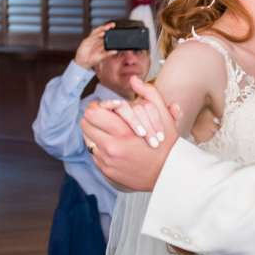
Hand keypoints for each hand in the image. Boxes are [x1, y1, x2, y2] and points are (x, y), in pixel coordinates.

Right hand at [73, 23, 116, 70]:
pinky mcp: (86, 41)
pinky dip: (97, 34)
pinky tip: (102, 33)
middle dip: (107, 27)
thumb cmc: (92, 60)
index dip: (110, 31)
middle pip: (102, 31)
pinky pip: (92, 37)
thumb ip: (108, 54)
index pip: (106, 35)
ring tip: (108, 27)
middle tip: (113, 24)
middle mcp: (96, 40)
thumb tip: (115, 51)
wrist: (83, 63)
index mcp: (101, 43)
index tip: (116, 29)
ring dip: (102, 29)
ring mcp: (91, 40)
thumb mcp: (101, 57)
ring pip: (97, 32)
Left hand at [81, 76, 181, 193]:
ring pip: (88, 140)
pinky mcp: (107, 171)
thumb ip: (149, 93)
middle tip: (103, 118)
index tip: (105, 108)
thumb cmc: (167, 145)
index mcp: (123, 132)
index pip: (92, 113)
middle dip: (93, 119)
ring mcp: (107, 161)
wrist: (169, 174)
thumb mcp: (163, 115)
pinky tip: (114, 147)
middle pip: (85, 125)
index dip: (97, 107)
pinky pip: (94, 155)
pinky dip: (101, 149)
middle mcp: (111, 148)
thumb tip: (134, 79)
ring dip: (96, 134)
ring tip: (108, 132)